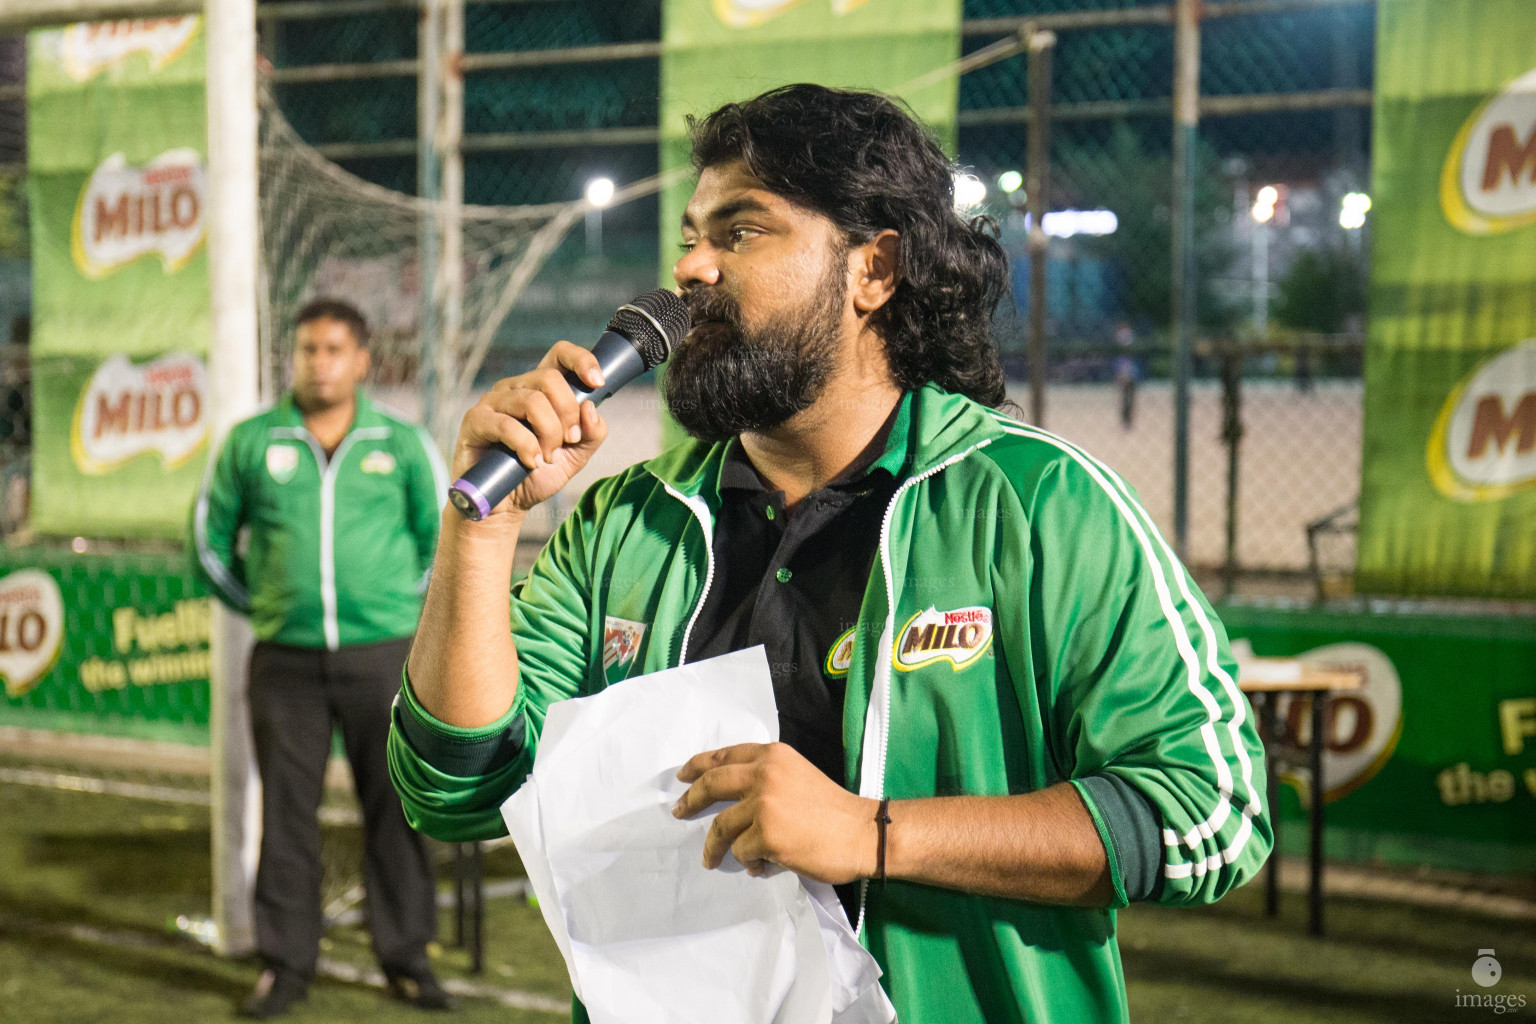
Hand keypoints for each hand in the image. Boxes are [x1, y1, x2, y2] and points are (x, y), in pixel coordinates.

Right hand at [451, 342, 609, 518]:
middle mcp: (515, 388)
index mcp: (540, 389)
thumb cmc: (536, 475)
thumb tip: (590, 408)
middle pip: (550, 379)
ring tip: (545, 458)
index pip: (559, 354)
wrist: (504, 504)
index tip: (598, 383)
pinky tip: (530, 462)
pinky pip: (507, 425)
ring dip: (548, 435)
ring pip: (531, 402)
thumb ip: (592, 434)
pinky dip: (526, 446)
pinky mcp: (475, 421)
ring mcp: (493, 401)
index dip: (581, 360)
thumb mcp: (575, 456)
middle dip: (568, 414)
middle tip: (568, 441)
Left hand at [672, 742, 878, 884]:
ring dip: (713, 846)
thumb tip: (731, 801)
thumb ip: (767, 777)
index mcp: (773, 755)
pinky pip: (741, 852)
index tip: (683, 776)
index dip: (698, 765)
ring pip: (721, 826)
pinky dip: (747, 862)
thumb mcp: (797, 775)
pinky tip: (760, 866)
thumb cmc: (833, 808)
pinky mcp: (766, 835)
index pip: (724, 756)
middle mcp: (765, 773)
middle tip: (678, 811)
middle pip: (711, 783)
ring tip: (711, 858)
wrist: (862, 832)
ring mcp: (764, 804)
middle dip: (690, 799)